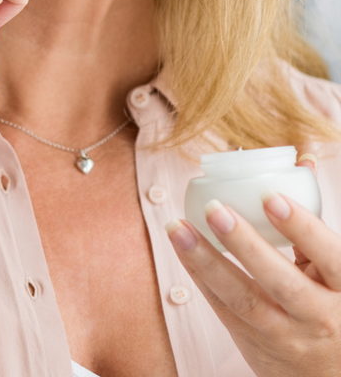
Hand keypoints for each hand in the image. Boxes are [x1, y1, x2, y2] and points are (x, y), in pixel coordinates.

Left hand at [166, 157, 340, 375]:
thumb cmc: (333, 306)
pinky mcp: (255, 344)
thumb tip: (301, 159)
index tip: (270, 196)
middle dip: (245, 244)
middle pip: (280, 281)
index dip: (301, 227)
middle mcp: (320, 316)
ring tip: (178, 227)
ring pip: (244, 299)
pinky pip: (223, 308)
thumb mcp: (336, 271)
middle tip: (214, 208)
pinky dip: (200, 276)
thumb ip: (313, 223)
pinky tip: (182, 246)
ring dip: (206, 260)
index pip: (330, 256)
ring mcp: (286, 335)